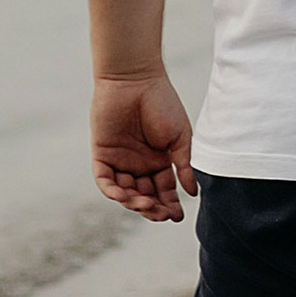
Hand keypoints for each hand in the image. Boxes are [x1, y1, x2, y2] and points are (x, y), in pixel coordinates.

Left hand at [93, 71, 197, 219]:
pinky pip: (104, 180)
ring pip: (125, 192)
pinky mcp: (102, 154)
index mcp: (158, 161)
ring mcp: (120, 160)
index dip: (169, 205)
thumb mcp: (180, 137)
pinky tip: (124, 196)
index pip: (163, 190)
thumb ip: (184, 165)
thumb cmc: (162, 103)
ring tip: (145, 204)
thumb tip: (193, 192)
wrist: (136, 79)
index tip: (177, 217)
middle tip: (161, 213)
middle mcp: (139, 164)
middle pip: (144, 196)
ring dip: (134, 202)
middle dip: (153, 208)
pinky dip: (112, 191)